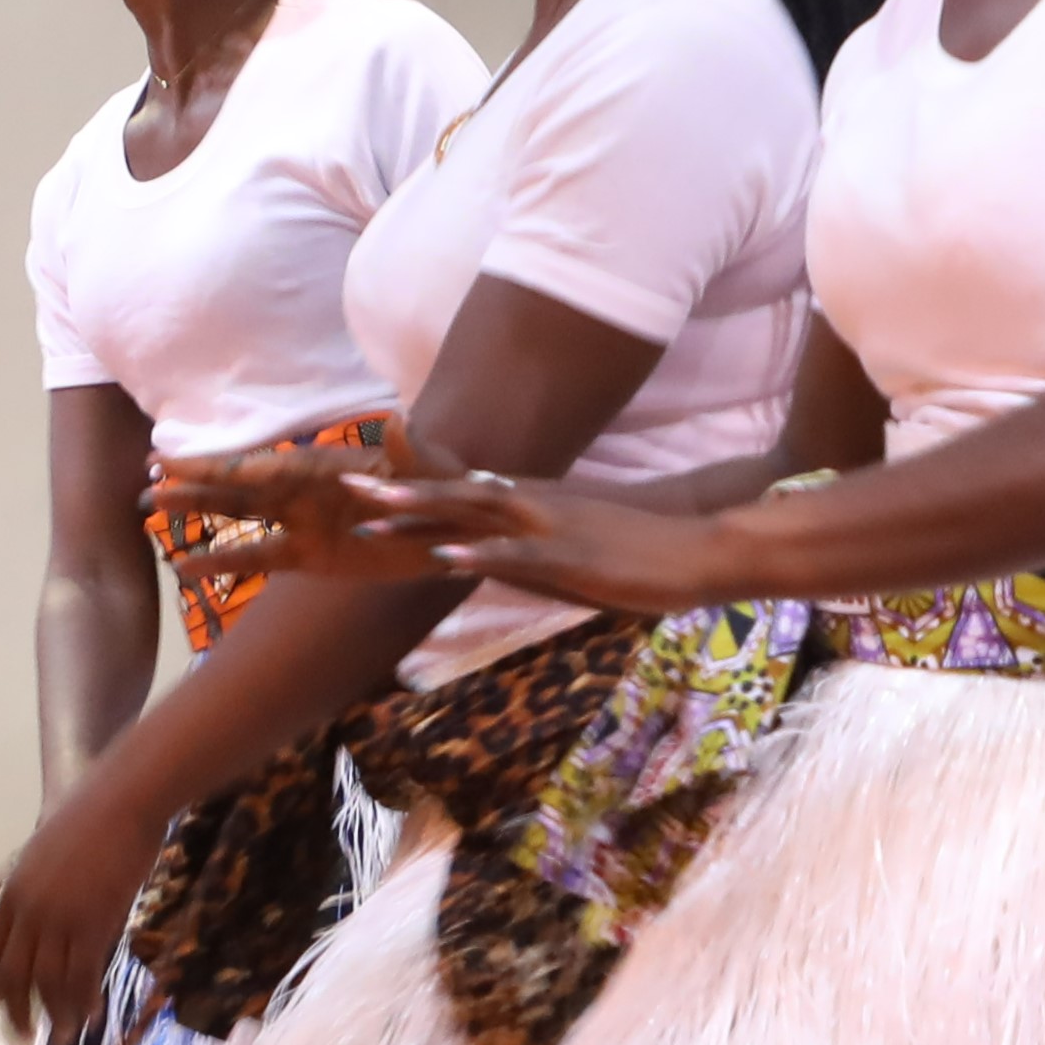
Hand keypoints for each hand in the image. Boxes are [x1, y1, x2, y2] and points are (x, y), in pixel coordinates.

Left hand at [0, 793, 164, 1039]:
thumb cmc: (90, 817)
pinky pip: (83, 976)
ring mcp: (59, 920)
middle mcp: (29, 911)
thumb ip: (37, 886)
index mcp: (13, 892)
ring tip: (62, 1042)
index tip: (1, 1005)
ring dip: (54, 1016)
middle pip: (14, 973)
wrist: (121, 802)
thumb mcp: (46, 852)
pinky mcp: (93, 925)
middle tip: (23, 1037)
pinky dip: (85, 1003)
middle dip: (16, 1011)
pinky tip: (91, 1020)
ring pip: (49, 983)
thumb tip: (41, 908)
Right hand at [146, 438, 440, 578]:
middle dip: (193, 486)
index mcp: (323, 468)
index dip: (214, 465)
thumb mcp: (431, 471)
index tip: (170, 460)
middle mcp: (304, 493)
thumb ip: (409, 452)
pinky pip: (261, 560)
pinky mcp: (312, 558)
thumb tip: (397, 421)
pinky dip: (225, 563)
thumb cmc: (446, 488)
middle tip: (146, 483)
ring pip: (241, 520)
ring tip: (153, 517)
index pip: (258, 467)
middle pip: (237, 489)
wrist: (457, 529)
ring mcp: (303, 525)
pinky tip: (188, 569)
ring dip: (199, 517)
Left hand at [366, 468, 743, 618]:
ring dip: (422, 513)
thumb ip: (524, 552)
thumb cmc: (639, 553)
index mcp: (534, 503)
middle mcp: (535, 504)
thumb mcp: (570, 549)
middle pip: (454, 495)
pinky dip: (479, 553)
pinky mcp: (573, 554)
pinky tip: (444, 556)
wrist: (700, 546)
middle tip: (344, 486)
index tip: (365, 484)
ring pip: (475, 514)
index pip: (461, 491)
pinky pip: (518, 554)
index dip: (411, 488)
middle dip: (399, 493)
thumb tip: (480, 560)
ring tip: (372, 516)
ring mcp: (552, 526)